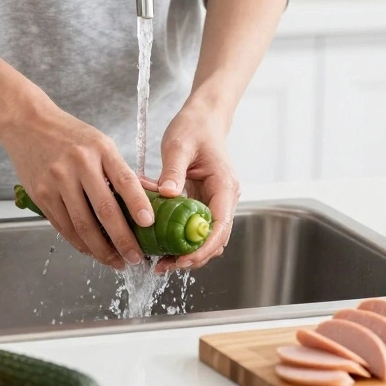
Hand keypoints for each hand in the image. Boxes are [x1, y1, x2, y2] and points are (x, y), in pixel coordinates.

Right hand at [0, 96, 153, 269]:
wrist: (27, 124)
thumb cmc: (69, 135)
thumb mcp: (99, 143)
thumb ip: (119, 170)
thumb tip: (148, 201)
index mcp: (100, 149)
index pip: (125, 180)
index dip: (138, 204)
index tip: (149, 224)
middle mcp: (78, 164)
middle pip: (104, 210)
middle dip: (123, 239)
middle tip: (135, 257)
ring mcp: (57, 181)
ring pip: (82, 225)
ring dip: (101, 249)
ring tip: (116, 261)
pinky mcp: (41, 195)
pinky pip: (63, 226)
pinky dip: (79, 243)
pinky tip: (92, 251)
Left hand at [151, 103, 239, 272]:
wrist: (203, 119)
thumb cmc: (194, 128)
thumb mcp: (178, 146)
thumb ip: (172, 171)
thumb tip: (166, 195)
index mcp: (225, 186)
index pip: (220, 226)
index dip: (202, 247)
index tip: (182, 259)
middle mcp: (225, 199)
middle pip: (215, 239)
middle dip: (192, 256)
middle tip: (164, 266)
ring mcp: (216, 203)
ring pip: (205, 237)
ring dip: (186, 252)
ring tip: (160, 262)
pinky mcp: (204, 203)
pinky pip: (194, 228)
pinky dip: (180, 239)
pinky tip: (160, 243)